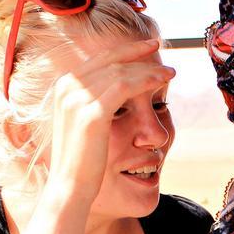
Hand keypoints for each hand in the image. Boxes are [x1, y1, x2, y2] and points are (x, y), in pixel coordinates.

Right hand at [45, 38, 175, 201]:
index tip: (146, 46)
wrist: (70, 186)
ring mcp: (77, 99)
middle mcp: (67, 88)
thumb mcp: (84, 124)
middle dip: (136, 51)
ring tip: (169, 71)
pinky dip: (146, 80)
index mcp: (64, 88)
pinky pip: (125, 87)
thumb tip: (115, 93)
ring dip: (148, 68)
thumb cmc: (83, 160)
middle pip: (109, 60)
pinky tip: (162, 82)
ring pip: (120, 71)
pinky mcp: (92, 113)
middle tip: (159, 47)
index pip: (98, 60)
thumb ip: (94, 103)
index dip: (124, 50)